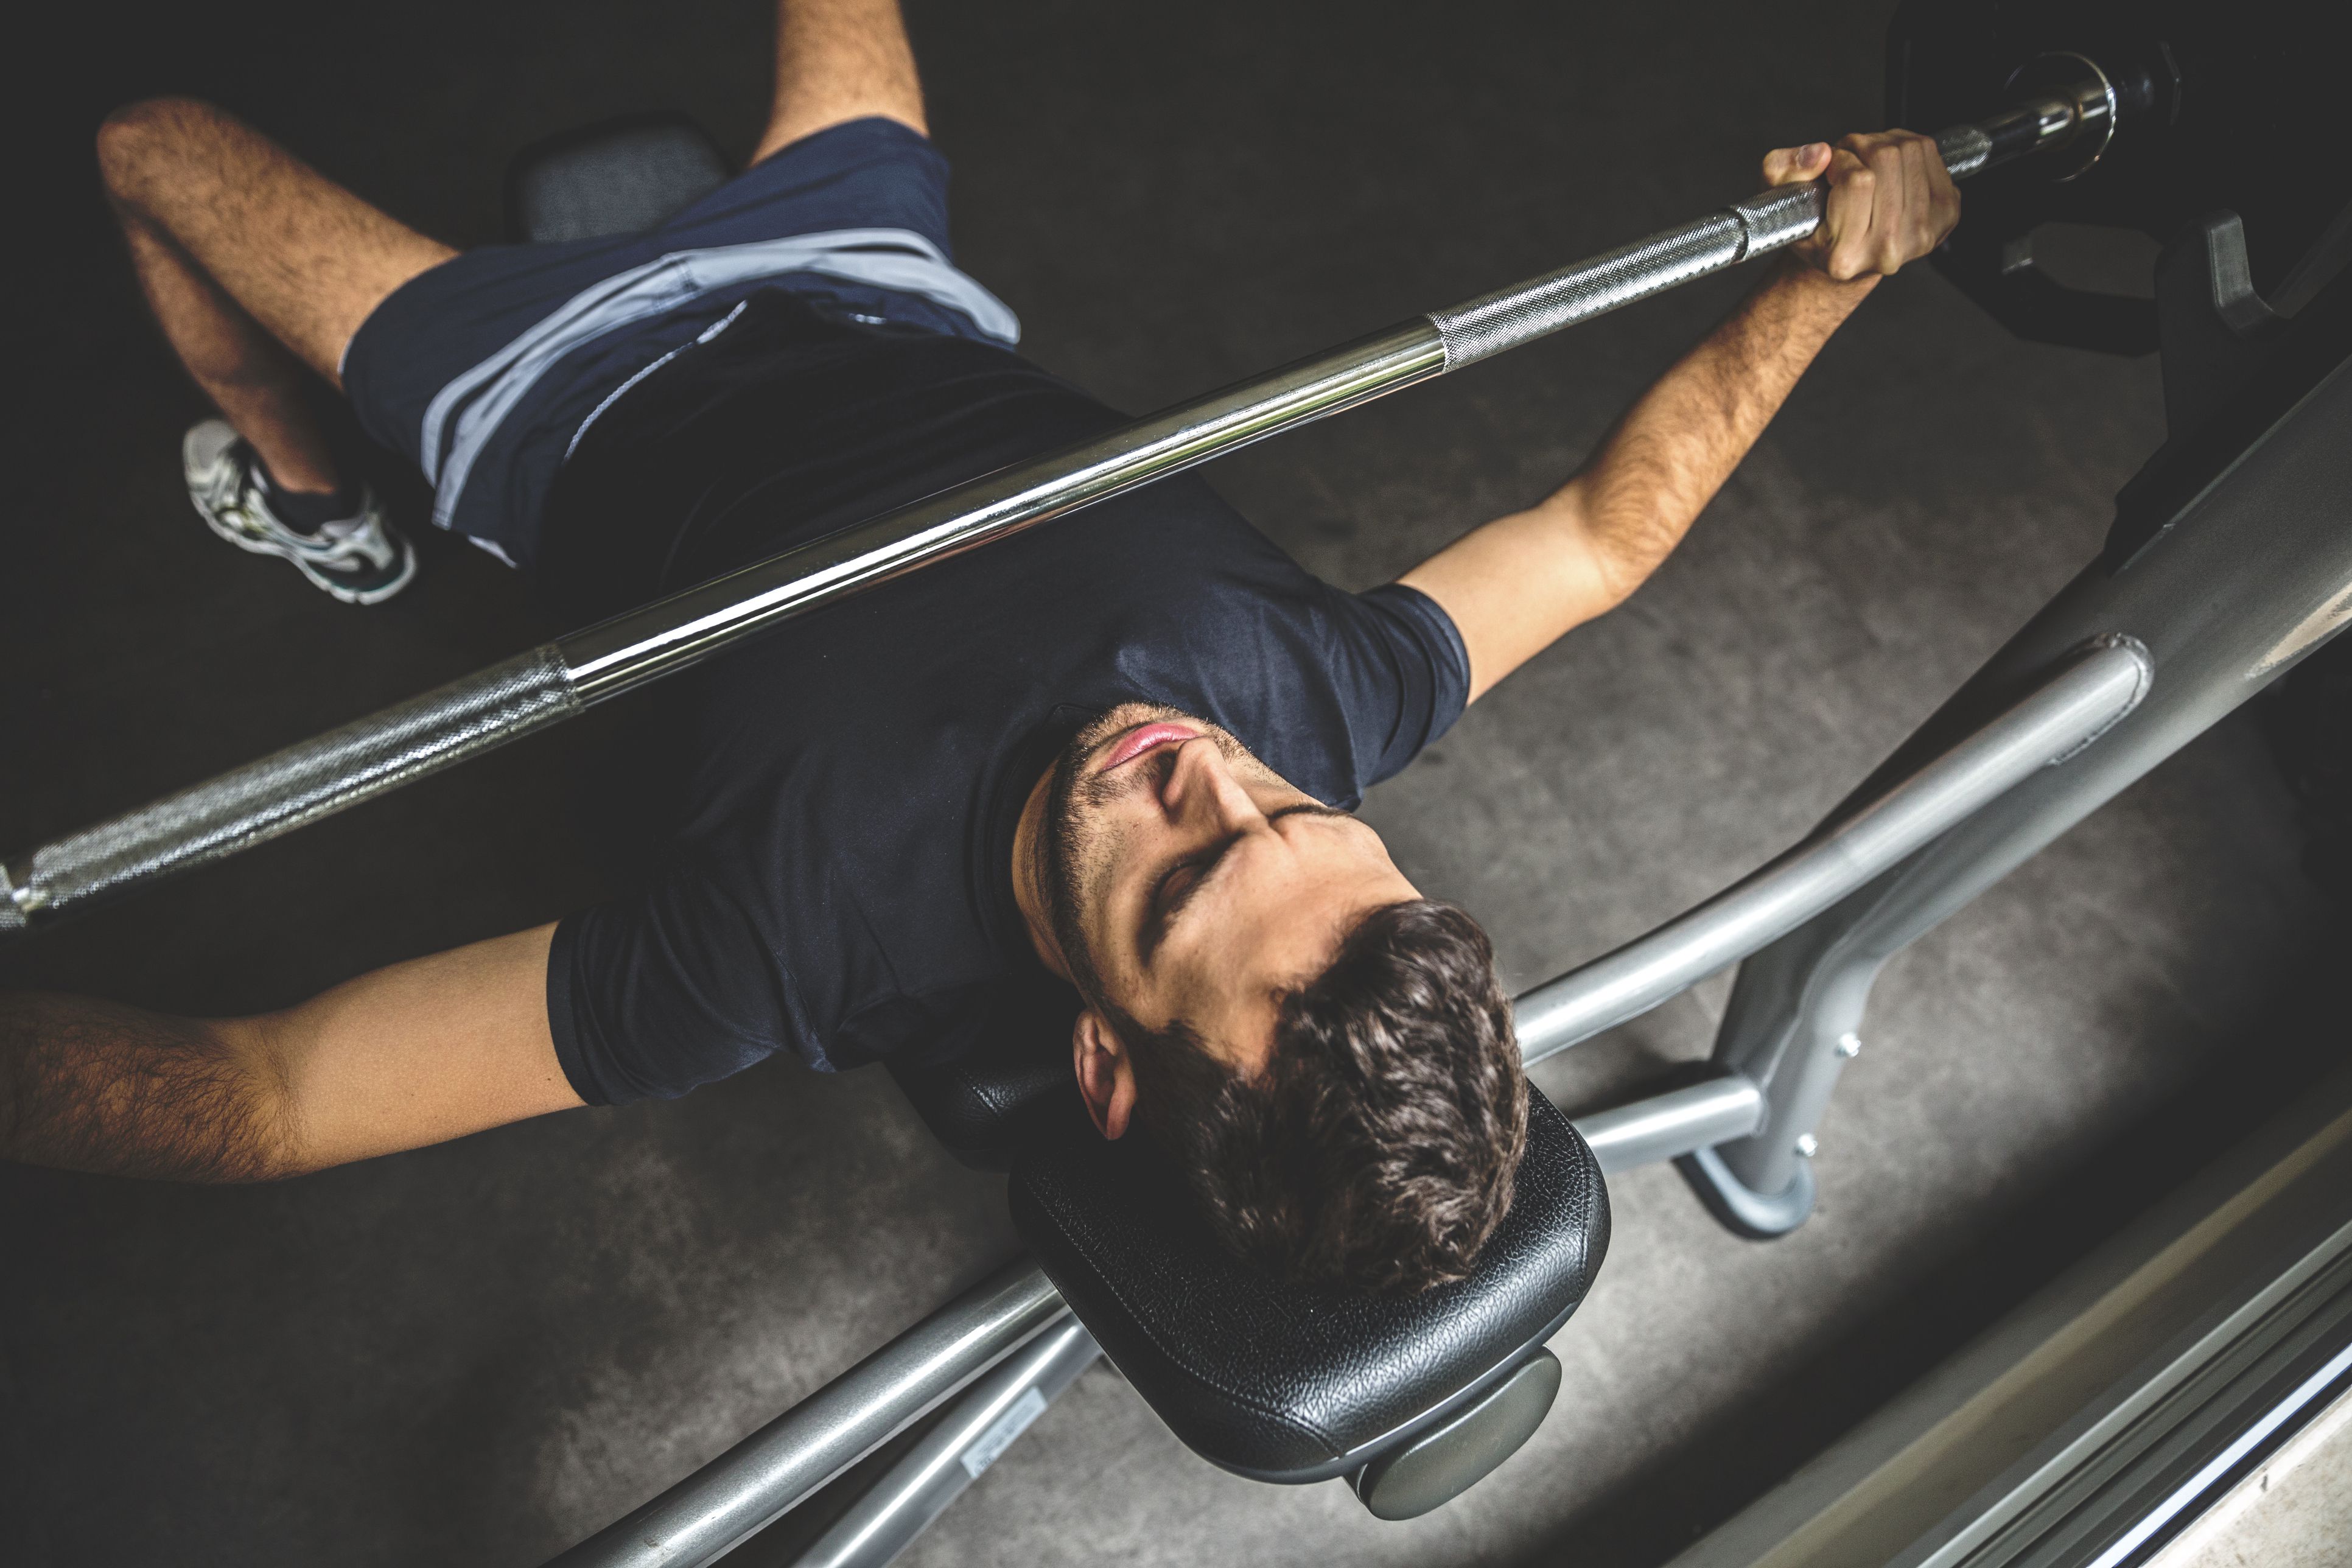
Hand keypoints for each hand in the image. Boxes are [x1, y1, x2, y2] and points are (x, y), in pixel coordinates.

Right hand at [1761, 131, 1960, 281]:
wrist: (1850, 254)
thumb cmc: (1814, 226)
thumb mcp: (1779, 199)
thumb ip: (1781, 169)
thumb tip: (1821, 153)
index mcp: (1845, 257)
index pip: (1858, 180)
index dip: (1842, 160)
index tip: (1831, 170)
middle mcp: (1888, 252)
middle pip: (1886, 159)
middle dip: (1863, 147)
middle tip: (1849, 161)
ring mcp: (1923, 235)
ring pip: (1910, 150)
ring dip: (1884, 143)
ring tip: (1867, 163)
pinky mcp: (1948, 214)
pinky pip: (1930, 153)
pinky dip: (1908, 147)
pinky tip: (1891, 167)